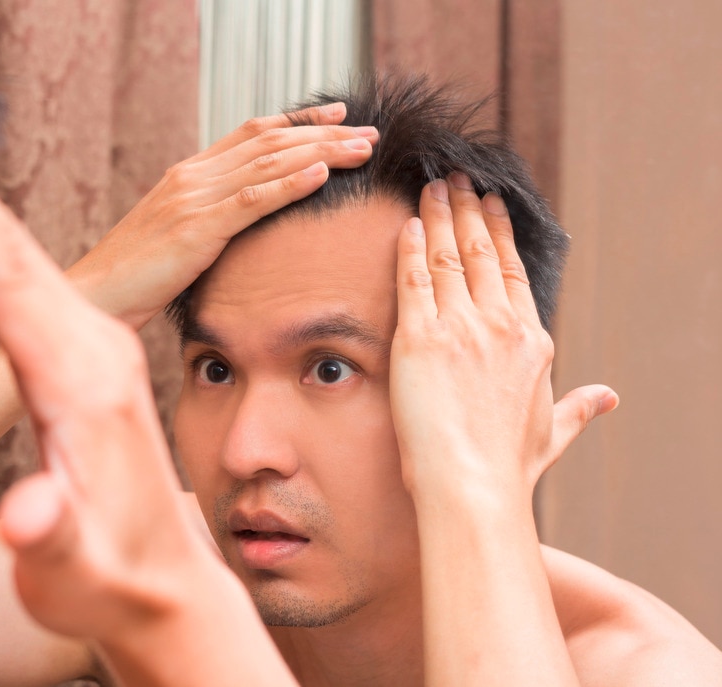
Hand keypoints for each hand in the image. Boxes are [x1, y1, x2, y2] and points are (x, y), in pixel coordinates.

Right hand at [0, 187, 207, 634]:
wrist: (163, 583)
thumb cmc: (110, 578)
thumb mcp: (71, 573)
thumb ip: (48, 536)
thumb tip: (26, 514)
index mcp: (83, 382)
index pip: (8, 283)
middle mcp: (97, 350)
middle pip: (17, 257)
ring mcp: (101, 350)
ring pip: (28, 265)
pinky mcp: (96, 360)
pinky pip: (40, 290)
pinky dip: (0, 262)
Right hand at [69, 103, 378, 328]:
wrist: (97, 295)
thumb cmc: (135, 276)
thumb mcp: (175, 236)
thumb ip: (208, 217)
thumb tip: (242, 218)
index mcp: (188, 174)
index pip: (252, 133)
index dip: (298, 121)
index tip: (337, 117)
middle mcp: (192, 176)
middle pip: (269, 141)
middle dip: (324, 133)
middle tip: (367, 132)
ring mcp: (193, 198)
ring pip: (268, 163)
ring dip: (321, 152)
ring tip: (361, 148)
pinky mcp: (195, 228)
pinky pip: (251, 200)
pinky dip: (289, 184)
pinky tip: (321, 175)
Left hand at [392, 175, 615, 686]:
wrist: (471, 486)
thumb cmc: (507, 467)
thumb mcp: (552, 432)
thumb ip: (578, 408)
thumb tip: (609, 397)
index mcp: (530, 341)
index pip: (512, 273)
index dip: (499, 235)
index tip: (490, 207)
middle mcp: (498, 326)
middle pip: (481, 253)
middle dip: (468, 210)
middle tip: (456, 179)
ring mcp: (458, 329)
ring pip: (449, 257)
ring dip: (440, 216)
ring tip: (431, 187)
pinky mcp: (418, 339)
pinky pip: (413, 281)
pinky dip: (410, 248)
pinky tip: (407, 224)